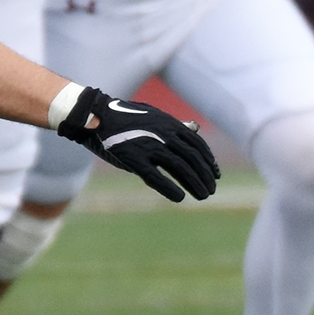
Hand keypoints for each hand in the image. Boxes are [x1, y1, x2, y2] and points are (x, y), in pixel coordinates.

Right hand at [55, 86, 220, 201]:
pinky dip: (169, 187)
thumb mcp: (155, 116)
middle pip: (192, 158)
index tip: (216, 174)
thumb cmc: (126, 118)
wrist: (97, 116)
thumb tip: (196, 127)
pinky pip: (155, 176)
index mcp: (171, 125)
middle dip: (205, 175)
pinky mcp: (133, 158)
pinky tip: (179, 197)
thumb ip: (175, 125)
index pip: (198, 145)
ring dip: (194, 183)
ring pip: (179, 167)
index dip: (209, 161)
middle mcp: (164, 134)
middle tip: (211, 190)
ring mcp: (149, 146)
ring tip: (203, 196)